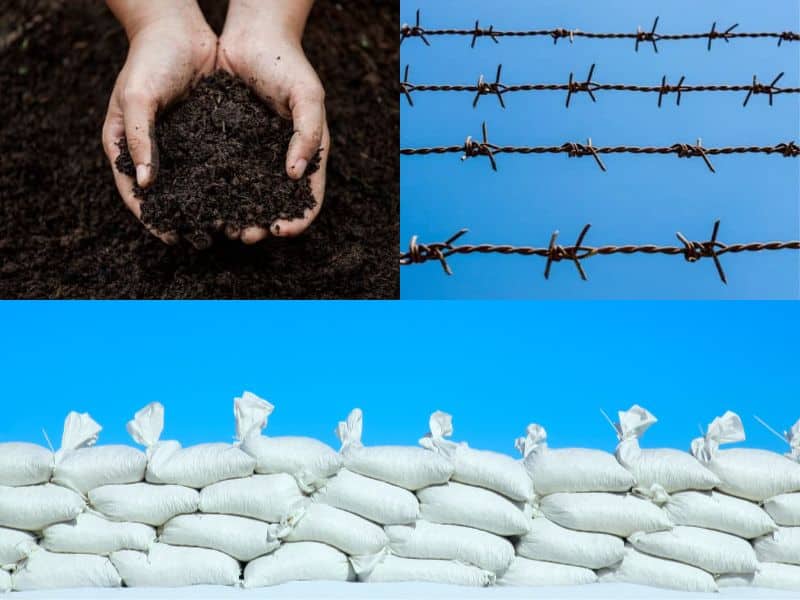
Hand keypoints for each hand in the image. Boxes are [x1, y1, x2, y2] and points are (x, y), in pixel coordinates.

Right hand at [102, 1, 216, 243]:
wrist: (179, 29)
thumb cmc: (150, 59)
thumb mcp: (139, 97)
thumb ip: (140, 138)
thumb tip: (146, 185)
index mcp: (124, 145)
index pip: (133, 191)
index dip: (150, 216)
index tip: (169, 237)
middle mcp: (151, 150)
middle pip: (164, 194)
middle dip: (182, 219)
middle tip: (202, 240)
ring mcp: (178, 145)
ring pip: (191, 184)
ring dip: (207, 206)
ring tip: (225, 227)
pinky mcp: (204, 136)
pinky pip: (213, 165)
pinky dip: (224, 183)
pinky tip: (242, 198)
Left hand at [218, 0, 328, 243]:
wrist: (253, 34)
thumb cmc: (287, 63)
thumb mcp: (308, 96)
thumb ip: (307, 135)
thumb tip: (295, 176)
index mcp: (308, 153)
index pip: (309, 197)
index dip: (298, 219)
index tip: (280, 230)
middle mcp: (282, 159)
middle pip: (276, 204)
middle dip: (262, 224)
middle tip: (244, 235)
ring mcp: (255, 153)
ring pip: (248, 194)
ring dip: (237, 214)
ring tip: (222, 227)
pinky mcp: (229, 143)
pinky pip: (224, 173)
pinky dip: (216, 191)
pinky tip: (203, 201)